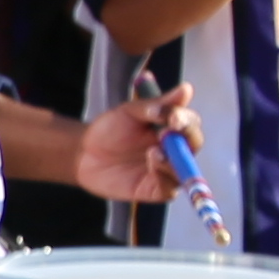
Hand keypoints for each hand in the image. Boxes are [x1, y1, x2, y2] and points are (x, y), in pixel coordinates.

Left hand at [68, 79, 196, 209]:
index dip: (186, 120)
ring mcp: (167, 169)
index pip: (191, 123)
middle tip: (165, 134)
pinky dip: (165, 178)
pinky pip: (170, 188)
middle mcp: (175, 148)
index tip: (174, 118)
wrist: (85, 153)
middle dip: (185, 139)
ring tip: (154, 152)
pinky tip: (152, 166)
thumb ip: (158, 105)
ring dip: (174, 160)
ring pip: (185, 168)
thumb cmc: (110, 129)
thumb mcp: (130, 112)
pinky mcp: (156, 189)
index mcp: (172, 127)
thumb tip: (186, 89)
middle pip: (194, 145)